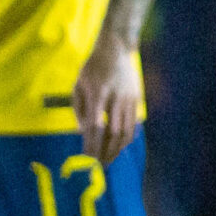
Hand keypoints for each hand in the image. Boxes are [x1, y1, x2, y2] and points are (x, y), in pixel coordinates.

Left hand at [73, 34, 142, 165]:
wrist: (116, 50)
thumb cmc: (92, 68)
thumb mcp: (78, 85)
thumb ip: (79, 108)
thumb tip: (82, 131)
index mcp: (98, 93)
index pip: (94, 125)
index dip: (91, 144)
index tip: (86, 158)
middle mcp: (116, 98)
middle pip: (113, 132)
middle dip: (105, 152)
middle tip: (98, 166)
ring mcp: (129, 99)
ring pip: (126, 131)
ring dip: (117, 149)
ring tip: (108, 160)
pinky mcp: (137, 100)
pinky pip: (132, 124)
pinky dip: (126, 138)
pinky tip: (118, 147)